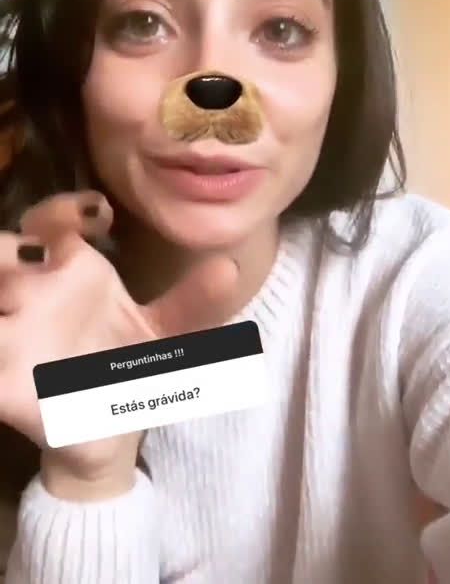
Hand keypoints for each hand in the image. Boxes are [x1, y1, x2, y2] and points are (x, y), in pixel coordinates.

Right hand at [0, 191, 237, 497]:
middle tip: (38, 257)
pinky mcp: (5, 384)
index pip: (51, 223)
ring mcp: (13, 337)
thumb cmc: (132, 372)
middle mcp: (35, 296)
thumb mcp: (169, 339)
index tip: (101, 214)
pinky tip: (7, 344)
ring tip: (15, 300)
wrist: (110, 438)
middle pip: (1, 253)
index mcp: (72, 273)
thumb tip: (229, 267)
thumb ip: (193, 305)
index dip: (62, 209)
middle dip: (7, 250)